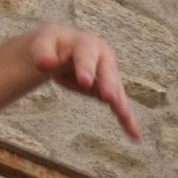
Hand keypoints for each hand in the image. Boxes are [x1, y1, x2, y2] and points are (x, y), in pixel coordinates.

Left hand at [21, 24, 142, 139]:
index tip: (85, 81)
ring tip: (128, 121)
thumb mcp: (43, 44)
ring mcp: (109, 74)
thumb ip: (43, 54)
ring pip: (117, 90)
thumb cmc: (53, 46)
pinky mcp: (110, 90)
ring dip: (122, 105)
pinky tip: (134, 134)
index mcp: (87, 44)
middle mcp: (104, 58)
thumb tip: (44, 64)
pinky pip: (118, 104)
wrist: (63, 48)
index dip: (86, 67)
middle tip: (109, 98)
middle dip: (109, 85)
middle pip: (107, 73)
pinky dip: (126, 119)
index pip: (86, 55)